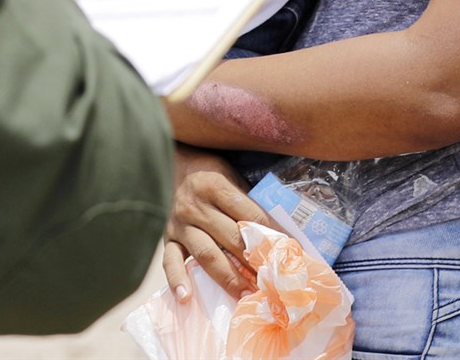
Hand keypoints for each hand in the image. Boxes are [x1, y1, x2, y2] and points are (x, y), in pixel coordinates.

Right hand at [163, 146, 267, 299]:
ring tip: (246, 294)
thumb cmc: (209, 171)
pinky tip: (186, 296)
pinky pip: (170, 260)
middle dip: (254, 262)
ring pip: (206, 254)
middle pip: (231, 238)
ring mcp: (179, 223)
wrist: (170, 162)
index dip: (273, 235)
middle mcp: (196, 205)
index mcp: (216, 186)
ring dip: (228, 277)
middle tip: (274, 282)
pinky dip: (177, 279)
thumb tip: (278, 233)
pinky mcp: (168, 237)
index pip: (251, 215)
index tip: (291, 252)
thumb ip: (247, 201)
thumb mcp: (231, 175)